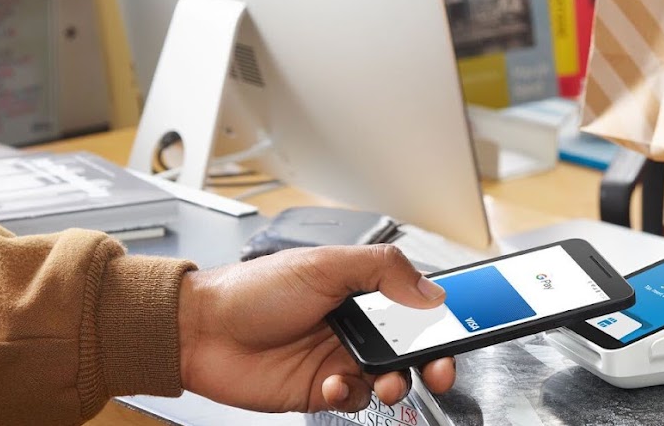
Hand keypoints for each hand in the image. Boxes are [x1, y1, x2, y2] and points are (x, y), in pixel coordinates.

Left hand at [177, 244, 454, 412]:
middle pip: (413, 348)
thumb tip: (430, 290)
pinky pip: (354, 400)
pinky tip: (331, 385)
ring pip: (389, 379)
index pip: (417, 303)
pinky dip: (349, 397)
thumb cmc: (252, 289)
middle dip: (432, 361)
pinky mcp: (320, 390)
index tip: (463, 329)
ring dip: (394, 383)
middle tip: (437, 369)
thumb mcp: (325, 264)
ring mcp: (339, 358)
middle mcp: (356, 324)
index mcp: (362, 289)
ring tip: (382, 382)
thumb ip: (383, 270)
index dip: (444, 318)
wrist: (199, 331)